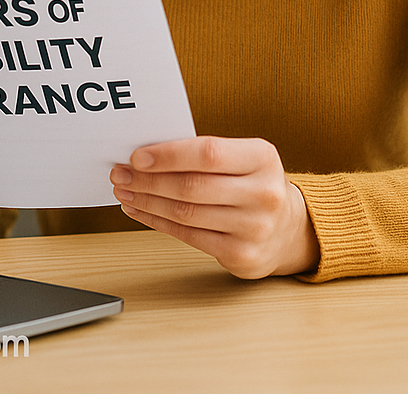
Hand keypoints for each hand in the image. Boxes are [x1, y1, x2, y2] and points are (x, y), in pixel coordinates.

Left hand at [109, 136, 319, 278]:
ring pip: (186, 213)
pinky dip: (158, 222)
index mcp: (262, 158)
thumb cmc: (252, 183)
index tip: (137, 156)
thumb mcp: (242, 158)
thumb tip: (146, 155)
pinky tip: (141, 211)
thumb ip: (204, 154)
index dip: (169, 155)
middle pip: (192, 186)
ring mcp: (254, 228)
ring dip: (147, 201)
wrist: (287, 228)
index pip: (208, 153)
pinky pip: (188, 237)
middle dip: (148, 180)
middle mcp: (263, 193)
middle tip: (120, 174)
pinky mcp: (242, 255)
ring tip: (125, 191)